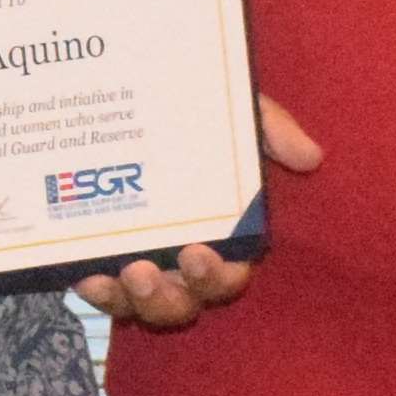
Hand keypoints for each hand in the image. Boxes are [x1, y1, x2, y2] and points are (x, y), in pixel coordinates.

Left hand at [80, 96, 322, 332]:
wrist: (129, 89)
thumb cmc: (195, 110)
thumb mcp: (234, 112)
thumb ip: (270, 130)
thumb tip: (311, 156)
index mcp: (223, 236)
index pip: (229, 275)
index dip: (215, 277)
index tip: (195, 254)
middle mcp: (182, 259)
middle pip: (182, 303)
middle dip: (166, 299)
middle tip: (144, 274)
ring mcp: (141, 262)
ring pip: (140, 307)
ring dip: (129, 301)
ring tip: (116, 276)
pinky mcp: (102, 257)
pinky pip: (101, 291)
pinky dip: (96, 290)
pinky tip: (83, 275)